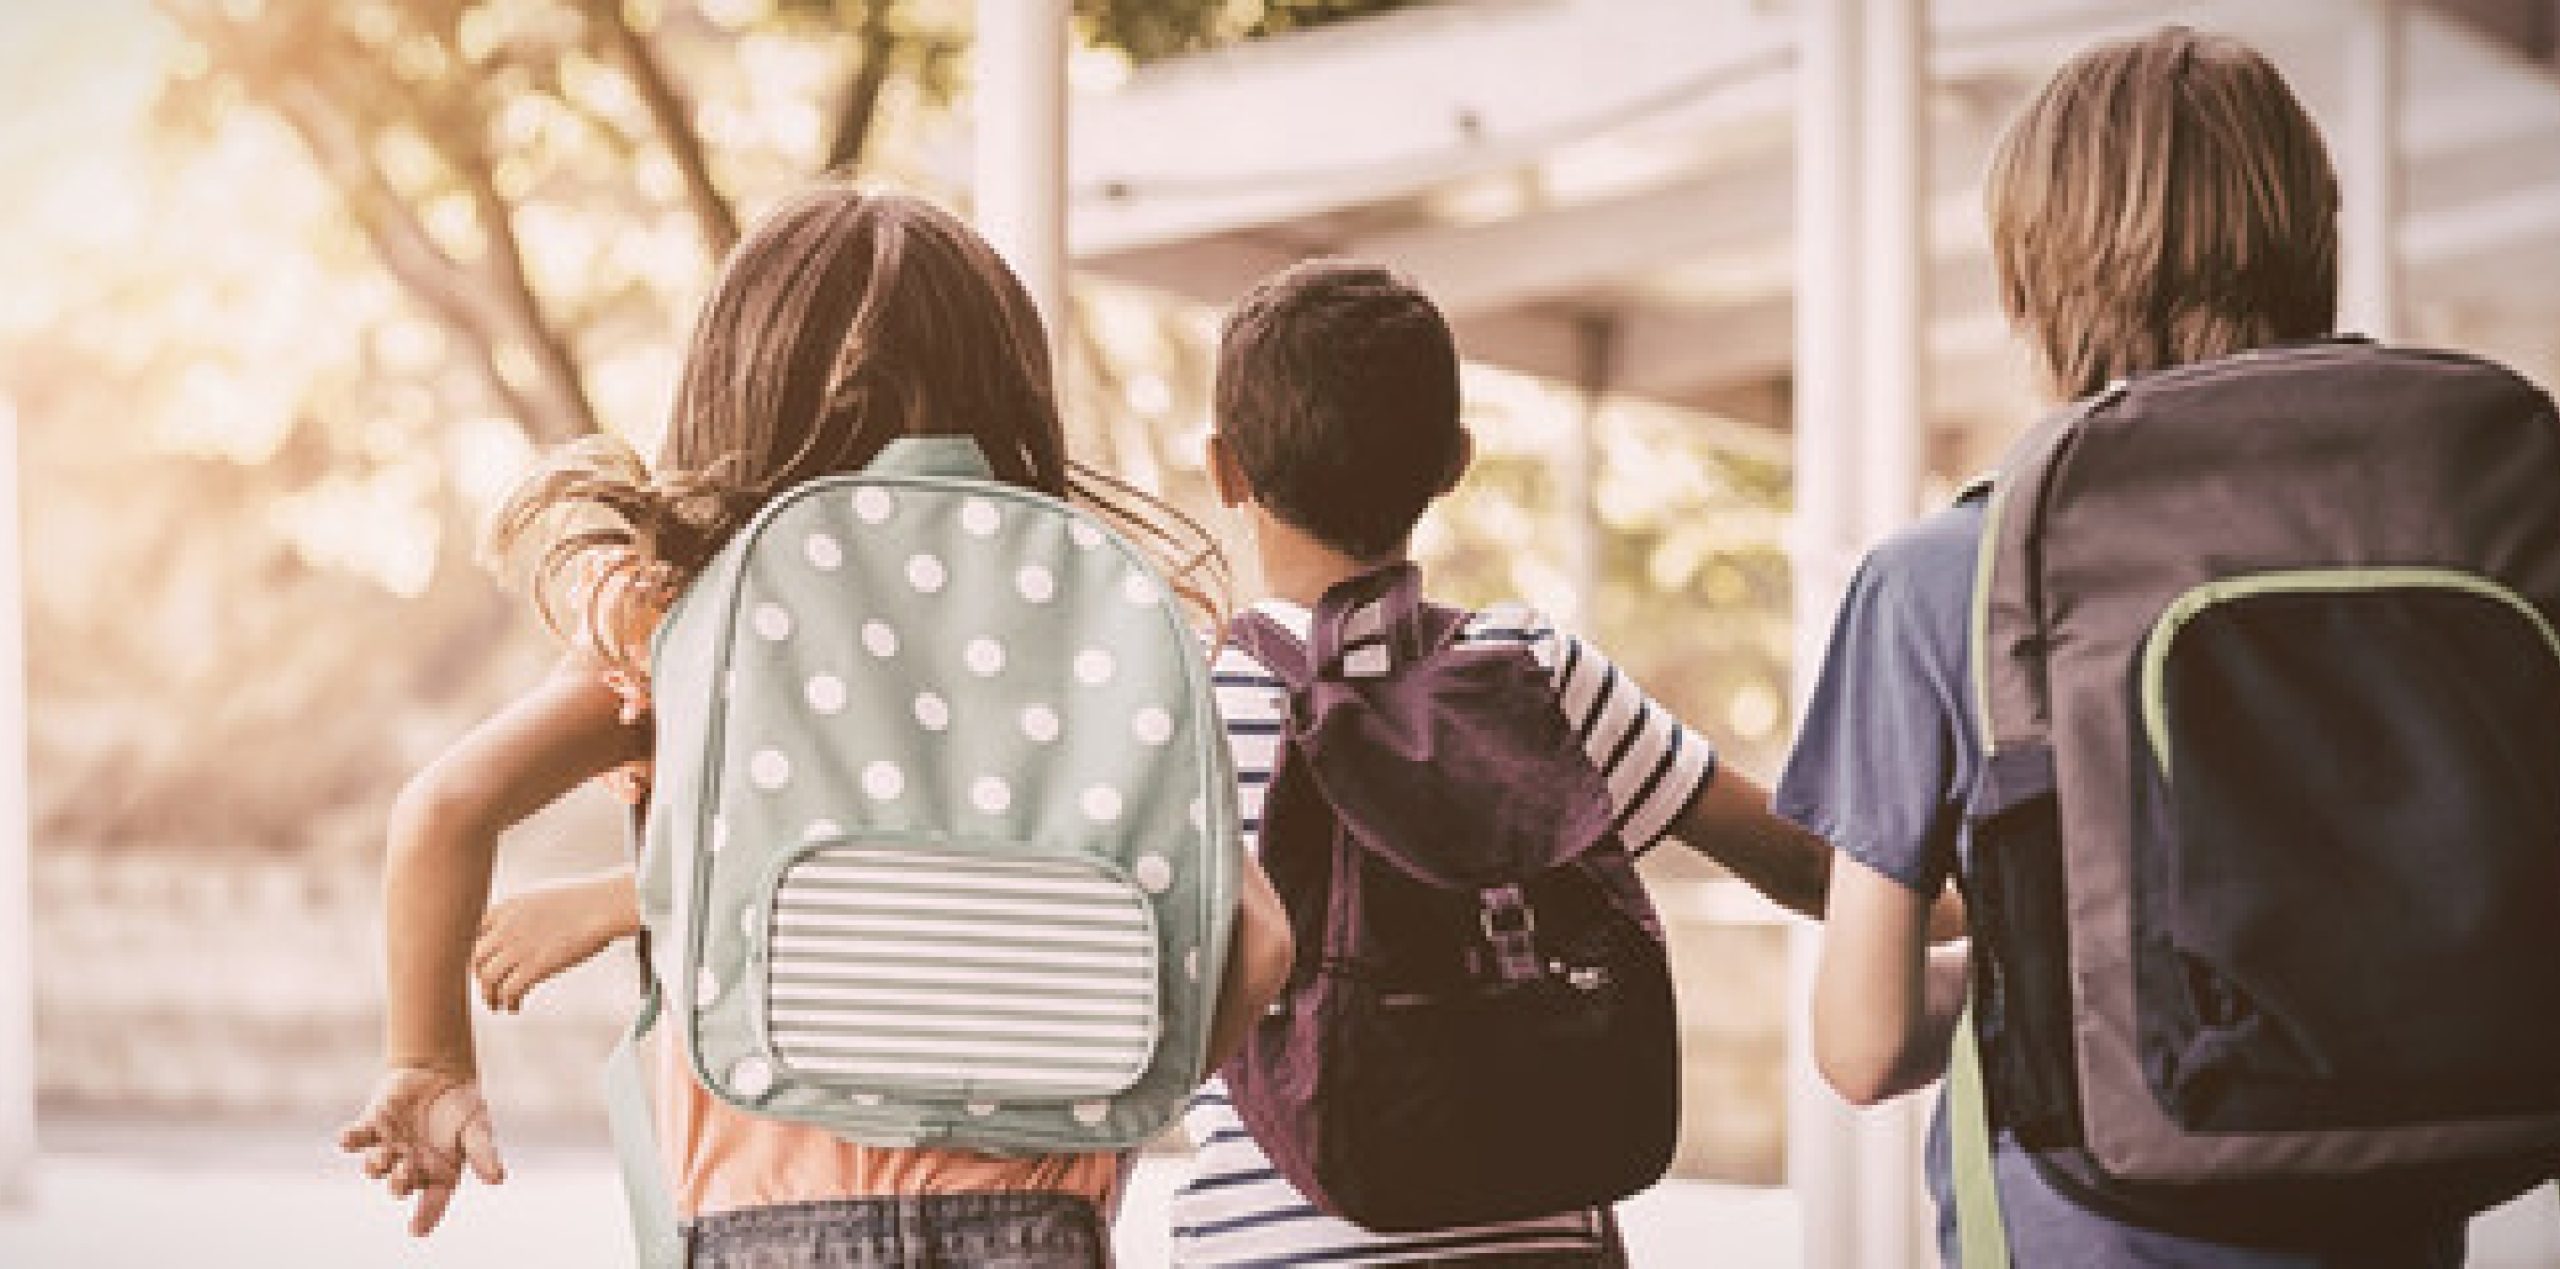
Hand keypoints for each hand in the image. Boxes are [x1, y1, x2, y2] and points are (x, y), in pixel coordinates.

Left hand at [338, 1067, 504, 1236]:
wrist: (439, 1073)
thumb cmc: (462, 1107)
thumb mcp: (477, 1128)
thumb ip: (483, 1153)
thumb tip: (498, 1179)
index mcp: (438, 1173)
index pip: (433, 1202)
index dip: (425, 1217)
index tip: (416, 1230)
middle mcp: (410, 1167)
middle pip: (399, 1185)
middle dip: (399, 1183)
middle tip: (403, 1172)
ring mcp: (388, 1148)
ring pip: (375, 1166)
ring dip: (376, 1164)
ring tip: (382, 1154)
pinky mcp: (371, 1127)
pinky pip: (355, 1138)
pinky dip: (349, 1140)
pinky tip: (346, 1139)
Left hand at [472, 871, 636, 1011]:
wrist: (602, 906)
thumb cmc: (583, 901)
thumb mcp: (540, 898)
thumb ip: (522, 914)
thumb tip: (522, 929)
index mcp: (507, 908)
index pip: (475, 934)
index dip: (477, 953)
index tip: (483, 965)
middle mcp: (506, 928)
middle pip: (476, 959)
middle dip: (479, 978)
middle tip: (488, 989)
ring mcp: (518, 948)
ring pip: (487, 979)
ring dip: (489, 995)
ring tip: (497, 1004)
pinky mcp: (534, 967)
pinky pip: (509, 991)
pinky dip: (508, 1003)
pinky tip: (515, 1007)